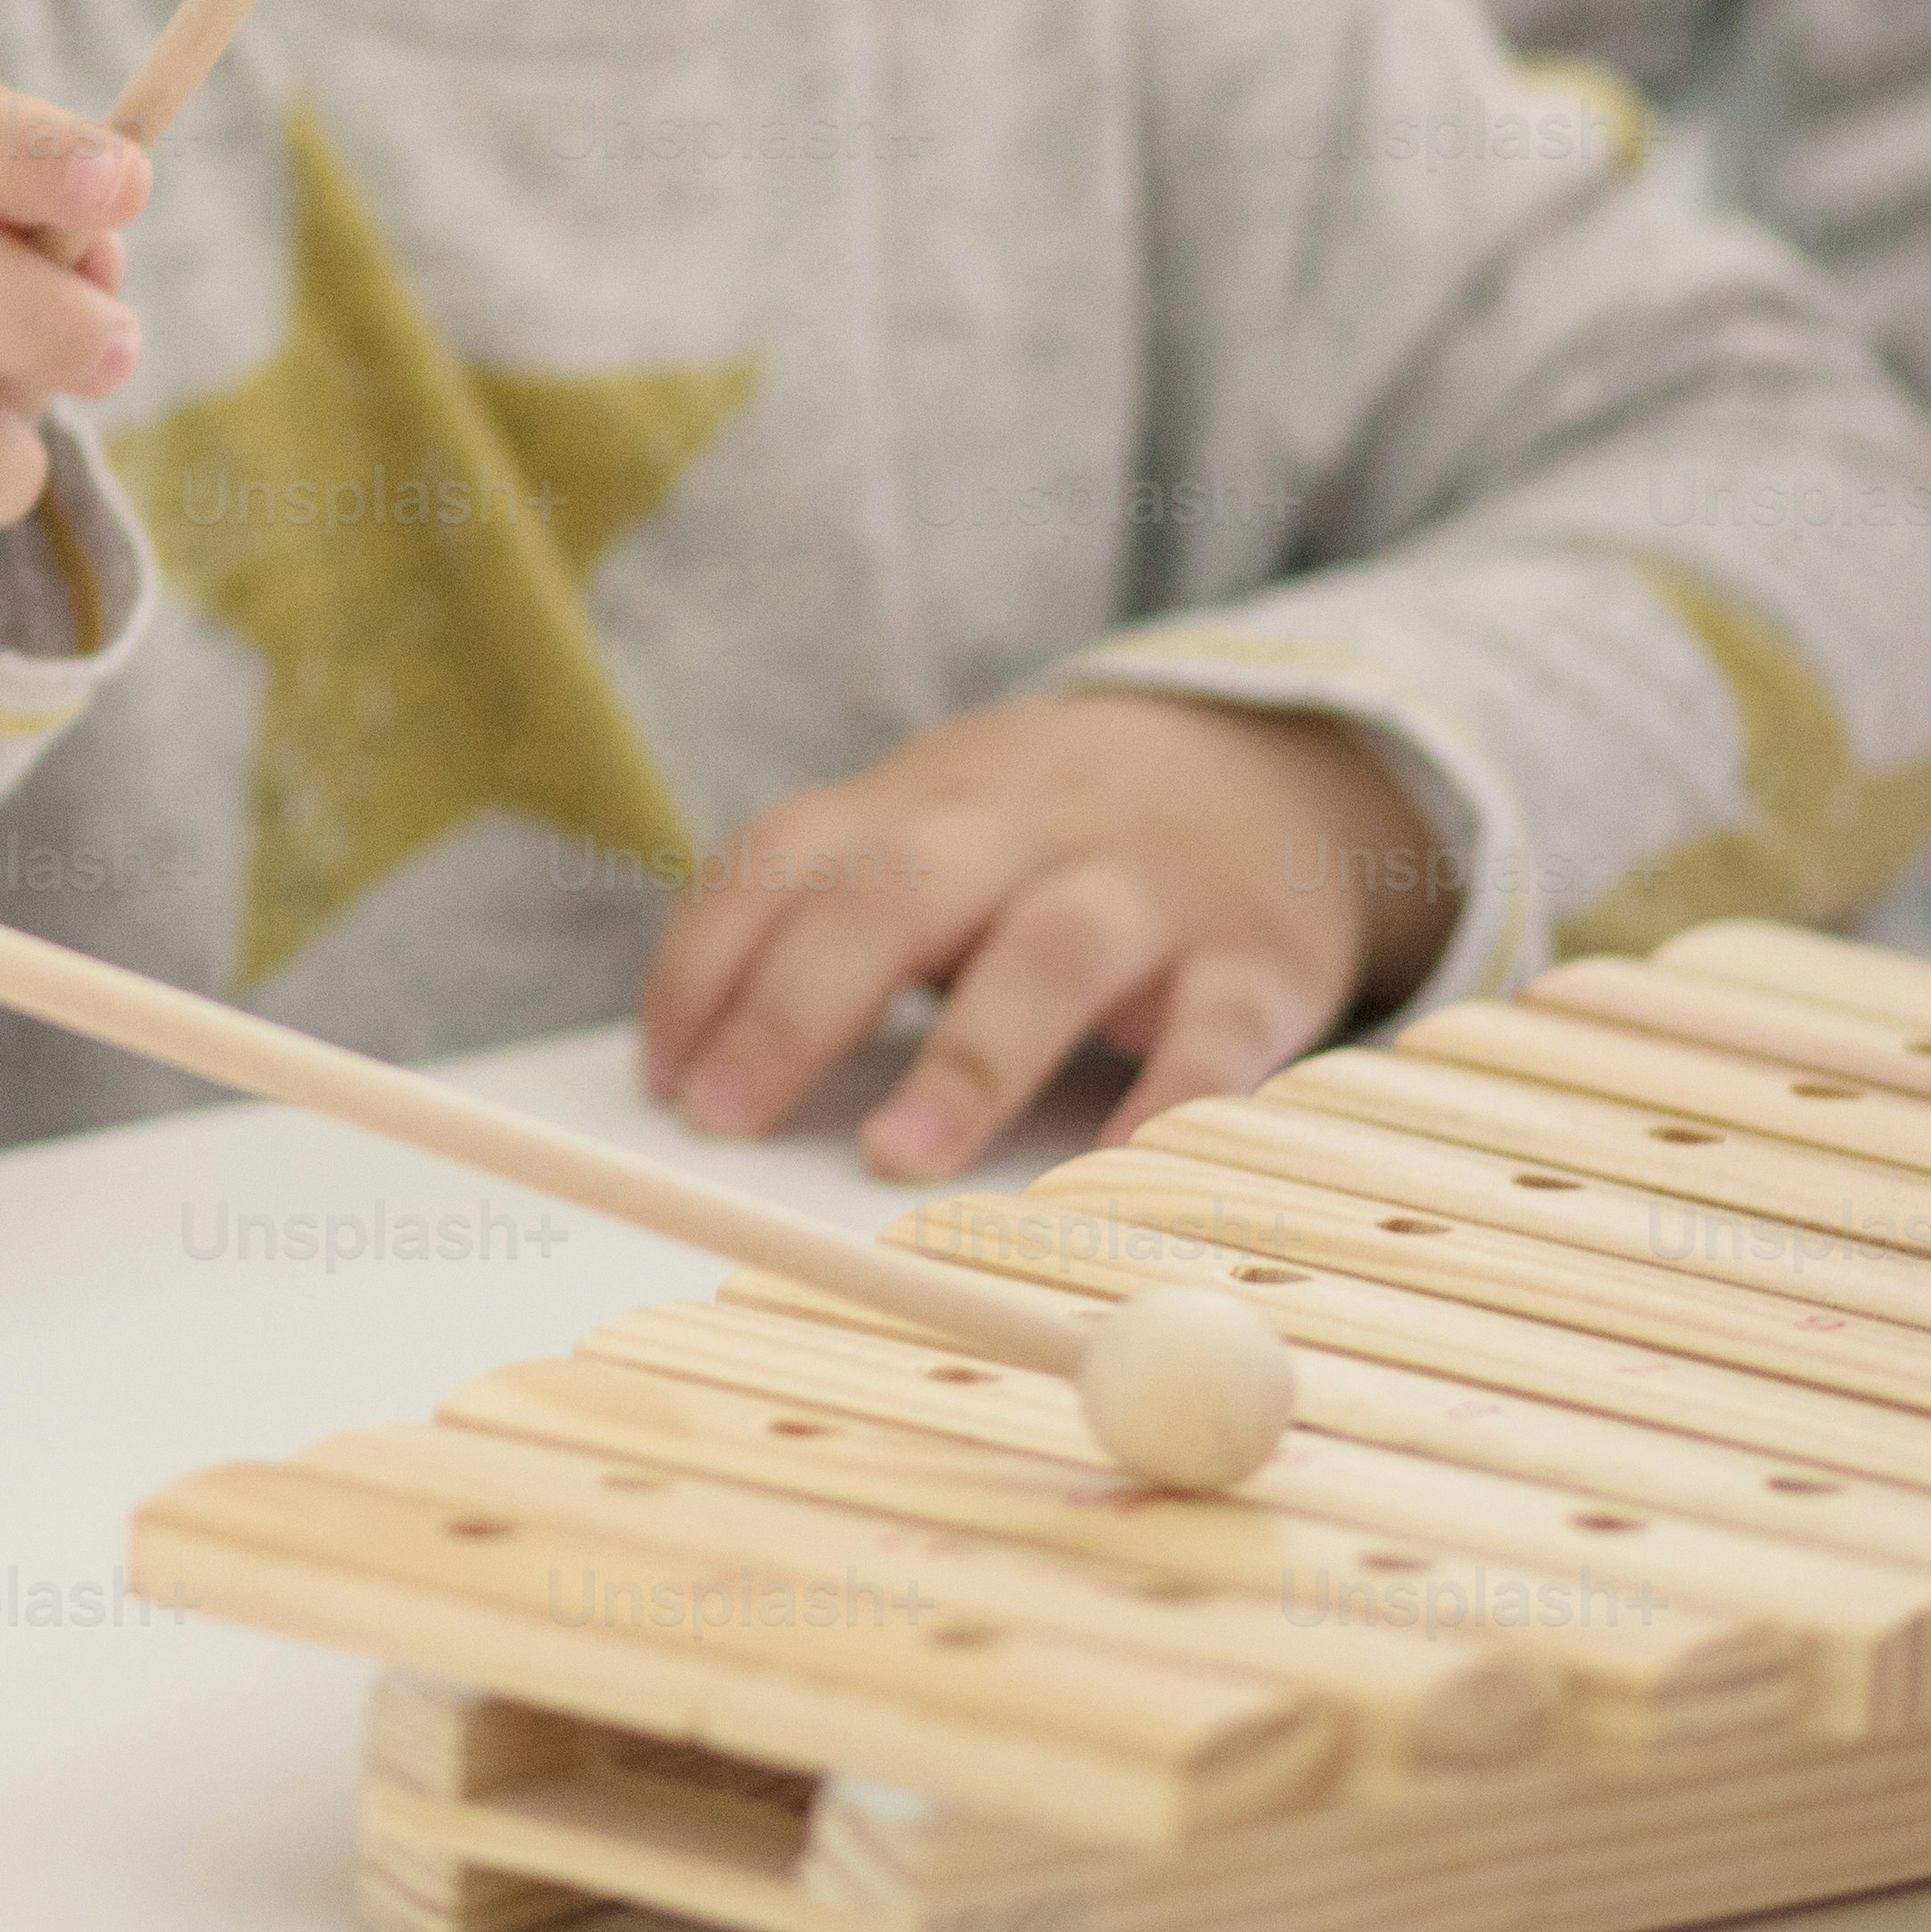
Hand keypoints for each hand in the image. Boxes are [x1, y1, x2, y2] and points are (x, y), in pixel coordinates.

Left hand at [641, 685, 1460, 1180]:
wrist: (1269, 762)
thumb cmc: (1048, 839)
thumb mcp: (933, 833)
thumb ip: (832, 919)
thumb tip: (699, 1071)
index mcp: (918, 805)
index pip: (780, 860)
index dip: (704, 964)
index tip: (660, 1080)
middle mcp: (1021, 832)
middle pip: (893, 897)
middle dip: (795, 1008)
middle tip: (727, 1121)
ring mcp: (1145, 889)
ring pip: (1051, 949)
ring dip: (968, 1056)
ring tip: (897, 1158)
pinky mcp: (1259, 958)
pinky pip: (1219, 1026)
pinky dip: (1172, 1099)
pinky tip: (1115, 1169)